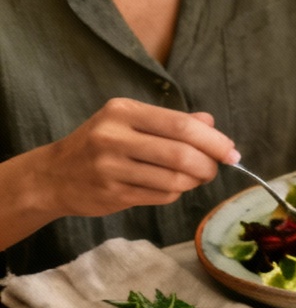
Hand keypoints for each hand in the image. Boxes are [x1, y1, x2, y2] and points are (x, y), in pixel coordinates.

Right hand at [38, 98, 237, 216]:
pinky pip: (162, 196)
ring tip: (193, 178)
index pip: (182, 126)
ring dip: (194, 182)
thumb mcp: (129, 122)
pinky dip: (176, 193)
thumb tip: (211, 123)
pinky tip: (169, 187)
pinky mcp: (113, 193)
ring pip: (176, 180)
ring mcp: (111, 167)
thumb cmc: (100, 145)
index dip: (214, 141)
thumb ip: (171, 122)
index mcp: (123, 111)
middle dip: (209, 165)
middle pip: (182, 155)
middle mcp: (113, 137)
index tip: (231, 151)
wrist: (53, 175)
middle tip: (214, 169)